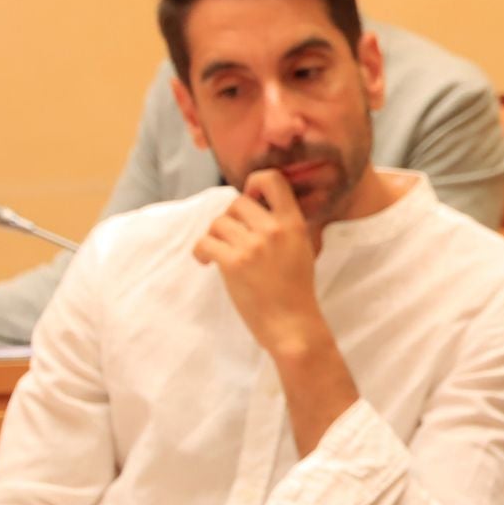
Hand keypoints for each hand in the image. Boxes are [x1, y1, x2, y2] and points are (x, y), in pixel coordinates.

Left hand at [193, 170, 327, 360]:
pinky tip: (205, 261)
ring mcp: (252, 246)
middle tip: (232, 237)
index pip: (272, 179)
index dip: (254, 183)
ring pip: (218, 223)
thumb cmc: (296, 290)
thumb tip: (257, 204)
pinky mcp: (233, 263)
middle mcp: (273, 229)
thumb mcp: (302, 248)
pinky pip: (204, 242)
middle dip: (230, 218)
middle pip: (236, 202)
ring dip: (214, 237)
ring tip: (219, 253)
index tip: (250, 199)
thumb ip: (284, 225)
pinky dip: (201, 252)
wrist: (292, 324)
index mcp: (293, 223)